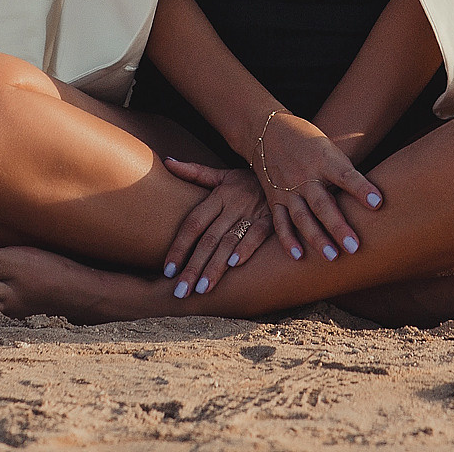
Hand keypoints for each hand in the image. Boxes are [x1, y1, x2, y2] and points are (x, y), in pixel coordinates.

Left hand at [156, 158, 272, 297]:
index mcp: (219, 196)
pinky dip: (247, 248)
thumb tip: (168, 162)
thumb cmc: (248, 180)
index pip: (193, 224)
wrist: (285, 173)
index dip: (179, 247)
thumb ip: (195, 172)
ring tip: (203, 288)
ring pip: (230, 241)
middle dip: (193, 267)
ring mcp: (253, 212)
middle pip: (208, 239)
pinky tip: (235, 265)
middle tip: (181, 291)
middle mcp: (233, 205)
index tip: (167, 271)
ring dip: (216, 266)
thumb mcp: (222, 175)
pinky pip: (258, 234)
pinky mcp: (271, 219)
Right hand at [252, 110, 383, 262]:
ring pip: (302, 217)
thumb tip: (369, 197)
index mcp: (323, 159)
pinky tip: (299, 256)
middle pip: (322, 204)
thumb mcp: (328, 147)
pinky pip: (280, 222)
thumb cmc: (307, 140)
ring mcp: (287, 188)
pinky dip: (287, 240)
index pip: (345, 175)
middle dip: (338, 226)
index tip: (378, 202)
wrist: (266, 131)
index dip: (361, 188)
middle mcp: (304, 175)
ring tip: (332, 256)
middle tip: (354, 247)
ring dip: (316, 238)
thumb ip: (343, 171)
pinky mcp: (274, 198)